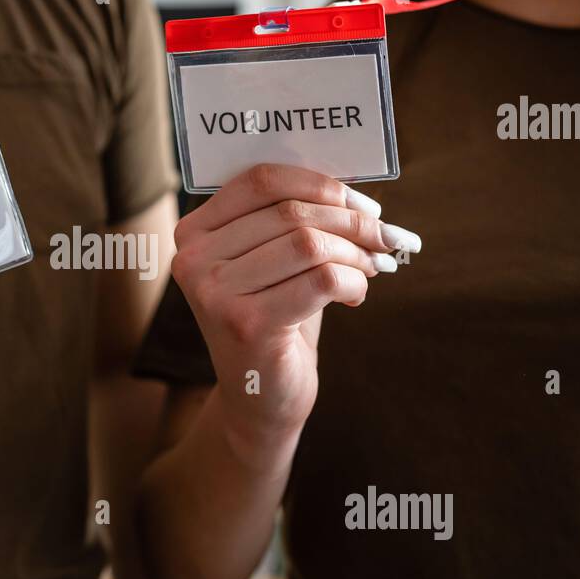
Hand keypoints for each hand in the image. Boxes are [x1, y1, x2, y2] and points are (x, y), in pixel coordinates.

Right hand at [170, 164, 420, 443]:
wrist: (260, 398)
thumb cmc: (275, 318)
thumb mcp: (274, 261)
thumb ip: (294, 220)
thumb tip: (355, 190)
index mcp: (194, 232)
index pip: (260, 180)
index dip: (320, 183)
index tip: (363, 204)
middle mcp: (194, 260)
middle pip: (290, 212)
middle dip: (351, 221)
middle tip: (385, 237)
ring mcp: (215, 294)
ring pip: (309, 244)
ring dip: (356, 253)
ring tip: (372, 267)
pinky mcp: (247, 325)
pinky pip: (322, 280)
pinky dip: (353, 282)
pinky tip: (354, 295)